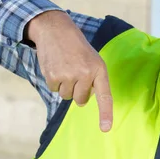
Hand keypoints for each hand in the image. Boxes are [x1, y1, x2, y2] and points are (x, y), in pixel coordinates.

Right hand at [25, 10, 112, 131]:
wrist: (56, 30)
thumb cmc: (77, 49)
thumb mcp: (93, 60)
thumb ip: (93, 80)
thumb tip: (83, 101)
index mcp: (99, 70)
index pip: (104, 96)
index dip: (105, 114)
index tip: (106, 129)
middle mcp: (85, 74)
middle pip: (81, 100)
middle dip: (77, 92)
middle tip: (75, 74)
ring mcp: (69, 76)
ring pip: (66, 96)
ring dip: (65, 86)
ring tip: (65, 67)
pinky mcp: (53, 76)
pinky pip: (54, 90)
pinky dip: (54, 81)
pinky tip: (56, 66)